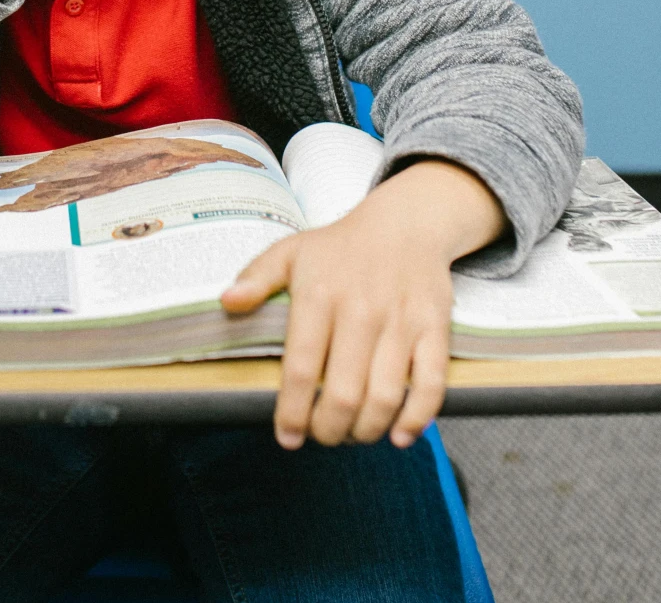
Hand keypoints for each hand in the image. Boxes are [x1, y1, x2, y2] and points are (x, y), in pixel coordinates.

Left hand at [220, 159, 504, 449]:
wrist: (405, 223)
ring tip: (354, 434)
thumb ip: (256, 277)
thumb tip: (226, 302)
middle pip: (343, 393)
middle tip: (323, 436)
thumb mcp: (290, 251)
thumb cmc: (341, 246)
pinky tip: (399, 434)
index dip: (293, 412)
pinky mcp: (434, 328)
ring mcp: (401, 322)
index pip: (301, 369)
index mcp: (319, 295)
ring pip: (385, 396)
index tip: (288, 437)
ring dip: (367, 430)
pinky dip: (417, 418)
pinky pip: (431, 384)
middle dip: (329, 430)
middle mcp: (360, 311)